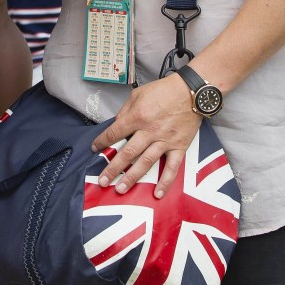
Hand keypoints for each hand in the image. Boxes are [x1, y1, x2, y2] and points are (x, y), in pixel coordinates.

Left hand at [90, 74, 201, 197]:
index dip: (102, 142)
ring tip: (120, 189)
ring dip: (132, 178)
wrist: (190, 91)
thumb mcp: (138, 94)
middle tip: (102, 181)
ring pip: (145, 163)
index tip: (94, 149)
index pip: (115, 133)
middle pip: (127, 153)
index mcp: (137, 117)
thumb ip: (126, 110)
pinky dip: (165, 182)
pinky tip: (157, 194)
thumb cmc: (163, 91)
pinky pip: (172, 168)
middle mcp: (149, 131)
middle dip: (113, 168)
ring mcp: (164, 141)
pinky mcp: (179, 147)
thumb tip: (117, 124)